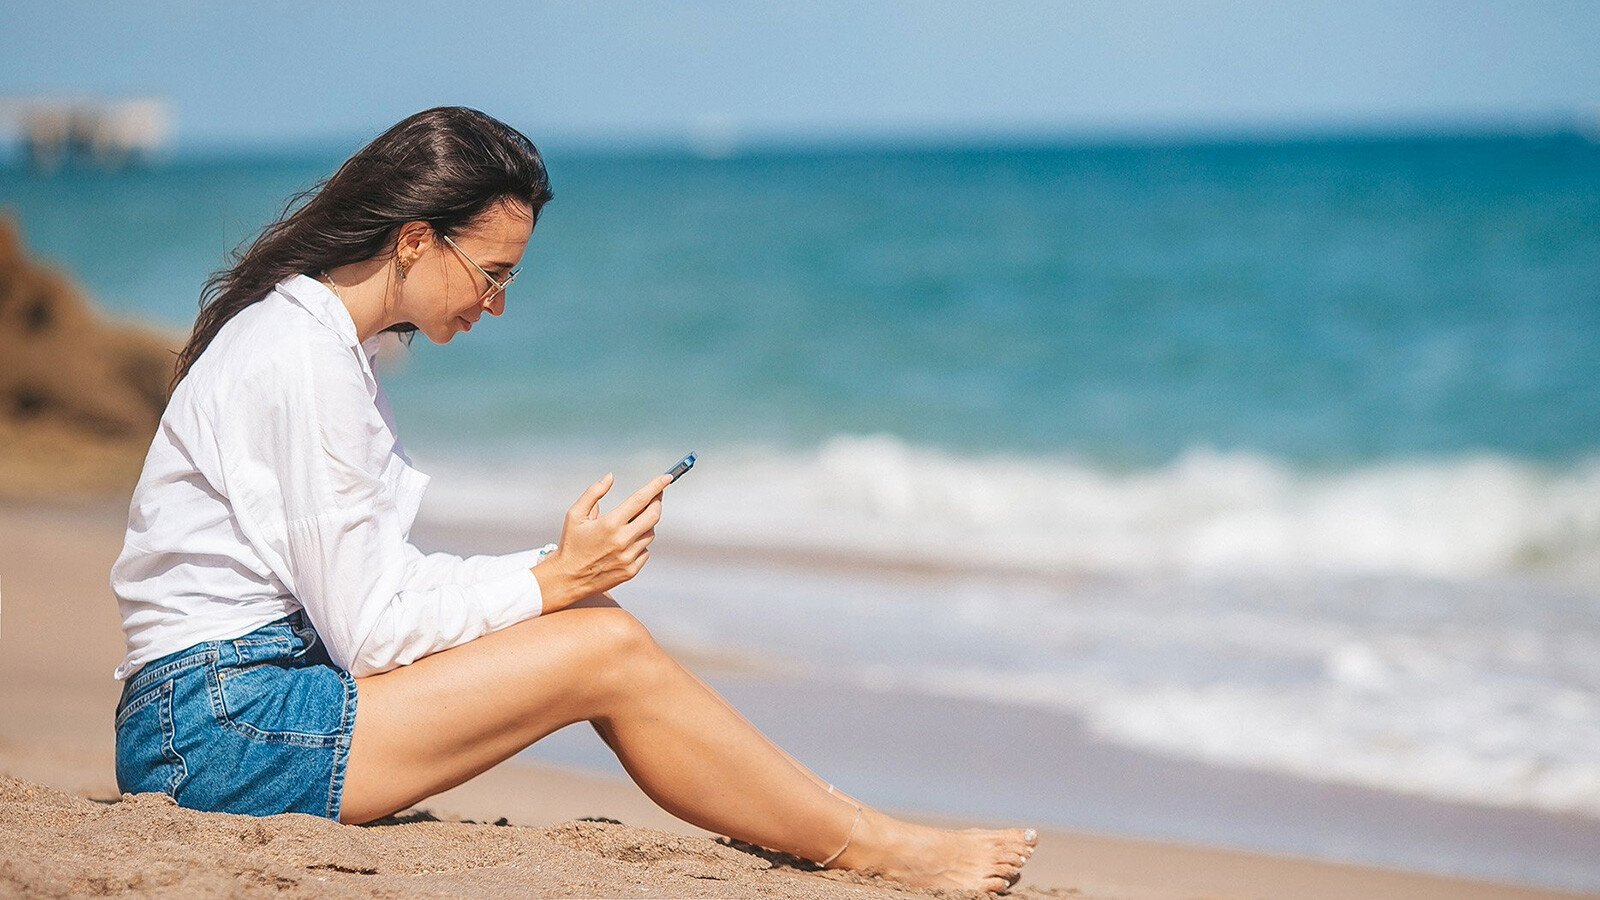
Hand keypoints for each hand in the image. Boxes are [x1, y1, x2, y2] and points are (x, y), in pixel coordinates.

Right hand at [533, 472, 669, 612]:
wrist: (568, 578)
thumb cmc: (571, 543)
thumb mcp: (575, 514)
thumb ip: (593, 493)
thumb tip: (610, 477)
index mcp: (609, 524)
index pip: (640, 500)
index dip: (656, 486)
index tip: (667, 478)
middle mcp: (622, 540)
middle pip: (654, 516)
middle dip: (657, 502)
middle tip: (656, 496)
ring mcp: (628, 557)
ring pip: (650, 533)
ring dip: (647, 524)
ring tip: (633, 522)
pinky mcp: (631, 571)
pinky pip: (645, 551)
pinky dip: (641, 543)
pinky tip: (627, 542)